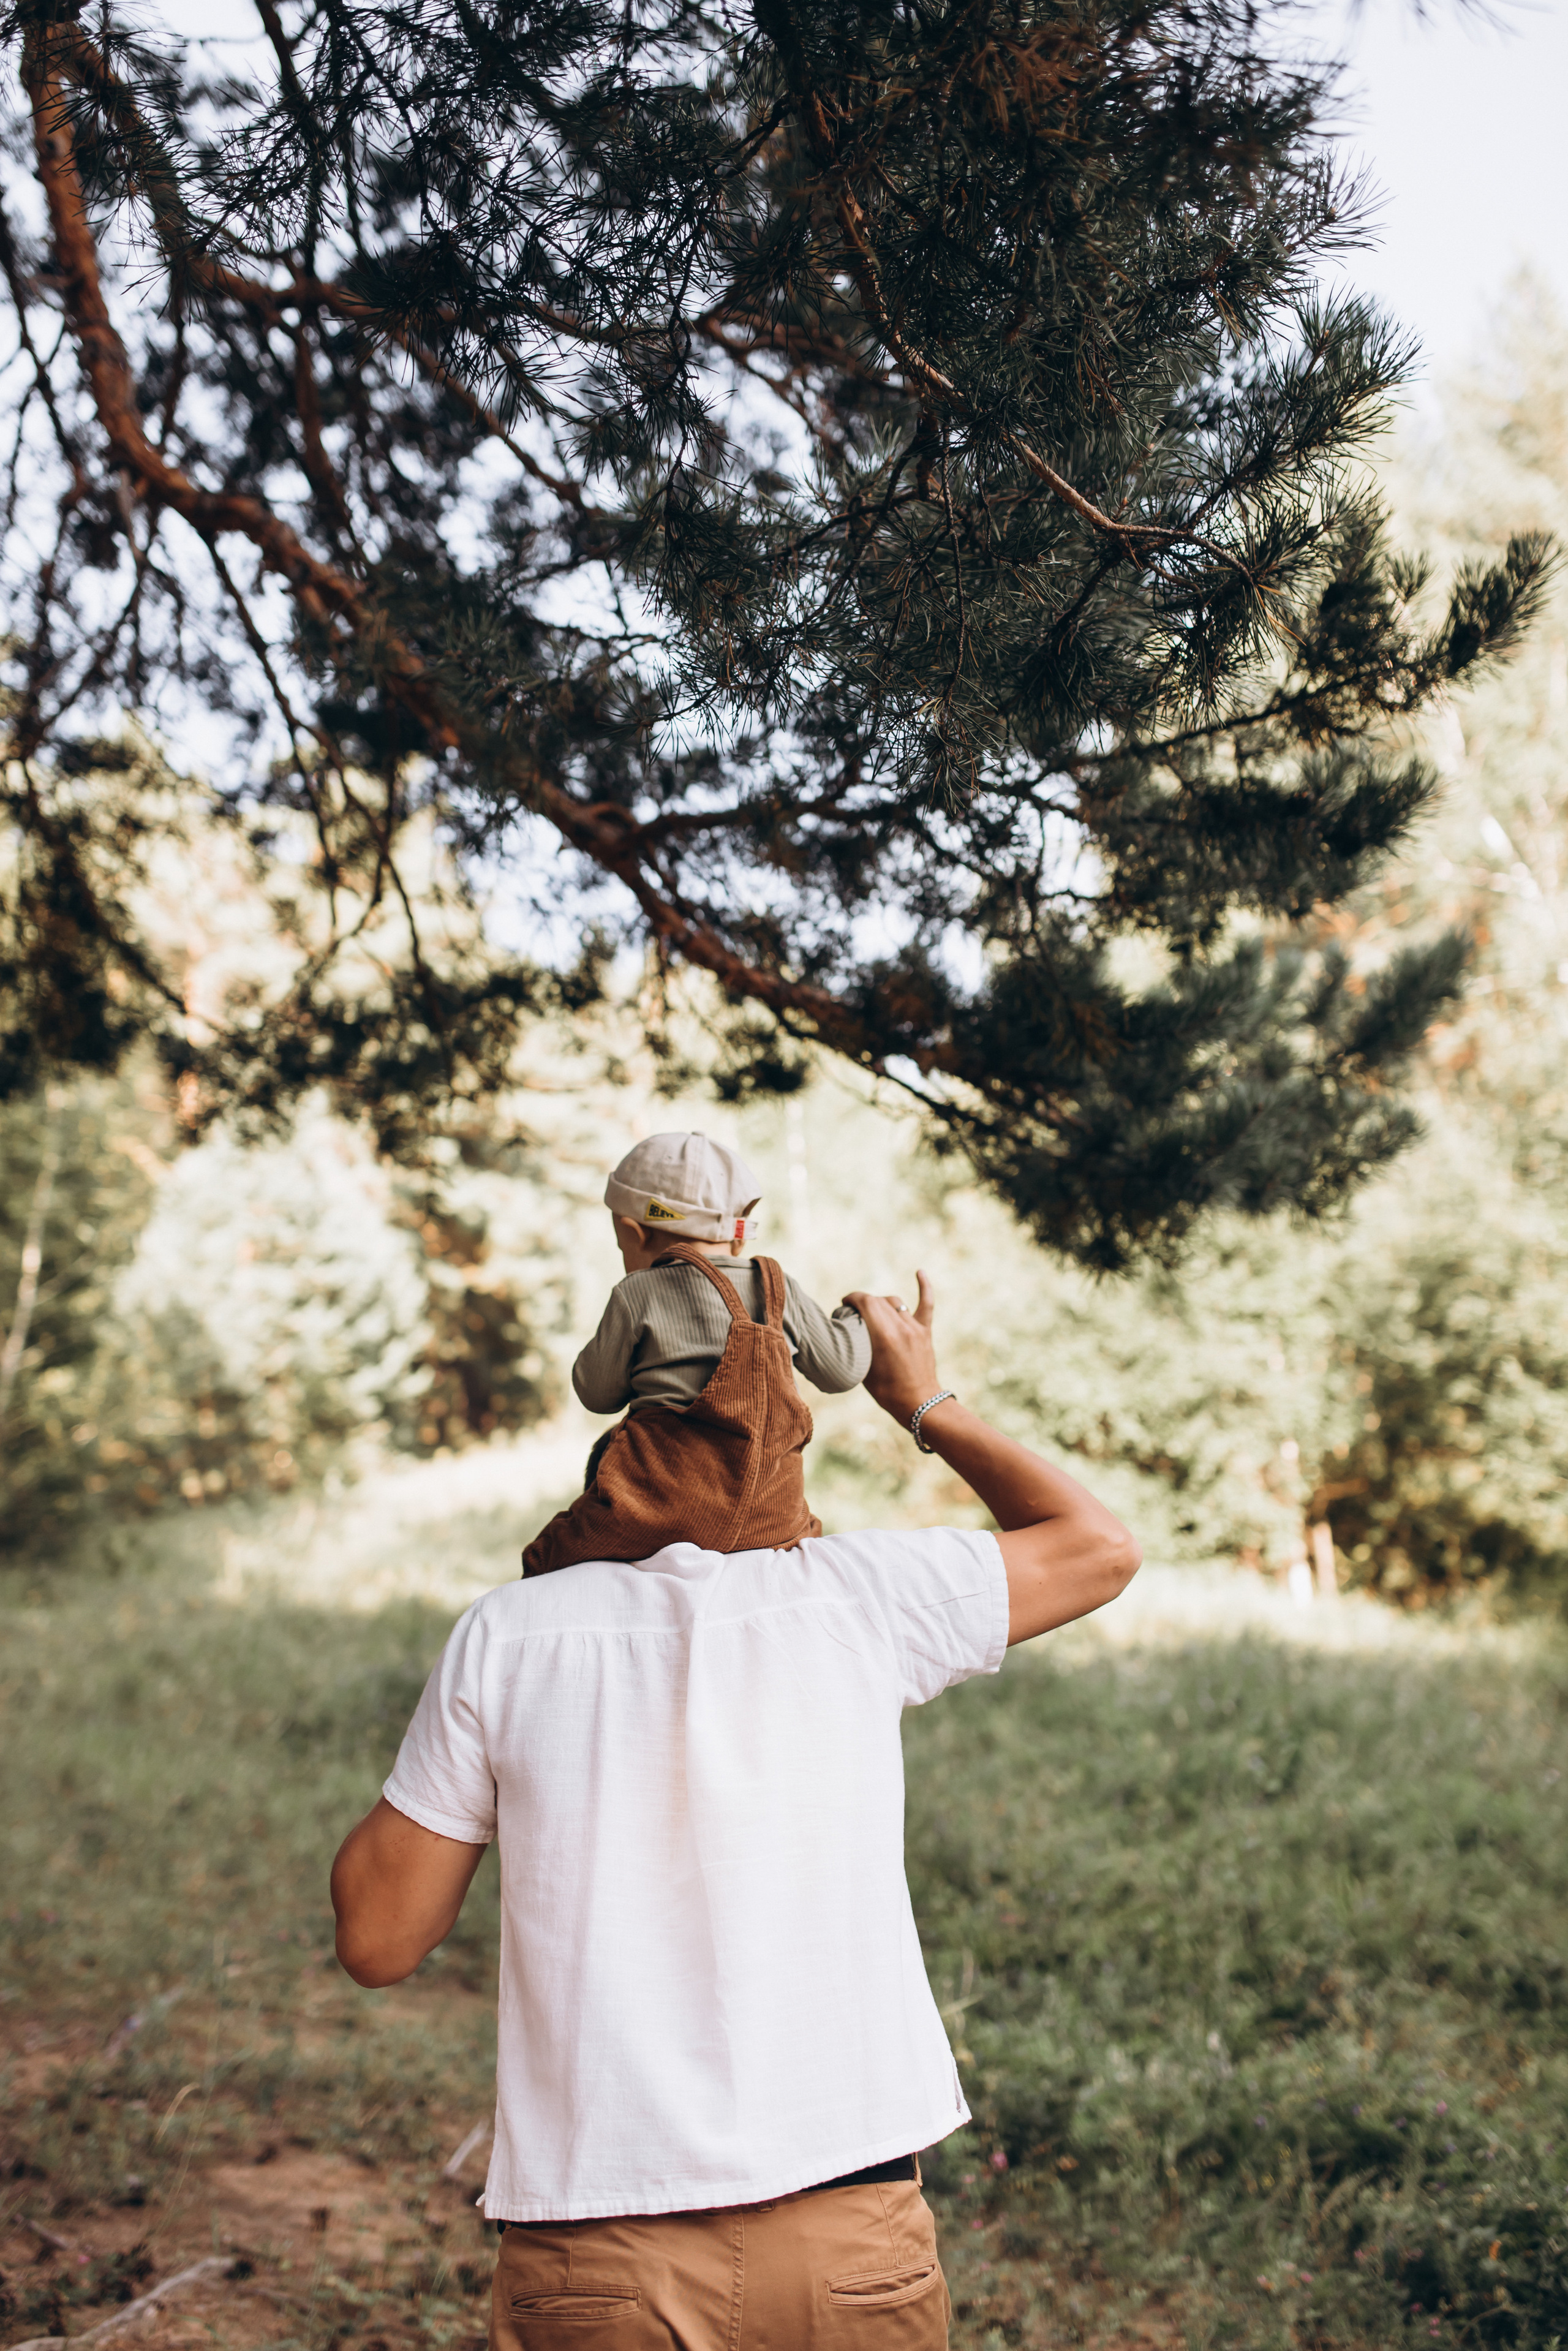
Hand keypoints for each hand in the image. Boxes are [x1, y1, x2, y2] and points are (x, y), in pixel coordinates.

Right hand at [843, 1270, 940, 1424]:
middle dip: (862, 1302)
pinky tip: (920, 1272)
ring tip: (872, 1311)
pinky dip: (924, 1286)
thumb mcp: (862, 1368)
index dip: (852, 1298)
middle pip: (878, 1301)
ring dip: (881, 1303)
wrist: (918, 1403)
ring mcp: (914, 1328)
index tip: (844, 1303)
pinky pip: (926, 1304)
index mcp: (883, 1336)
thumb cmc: (886, 1391)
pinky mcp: (925, 1332)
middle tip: (853, 1311)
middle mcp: (900, 1328)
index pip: (865, 1302)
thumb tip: (846, 1332)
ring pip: (894, 1302)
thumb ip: (856, 1345)